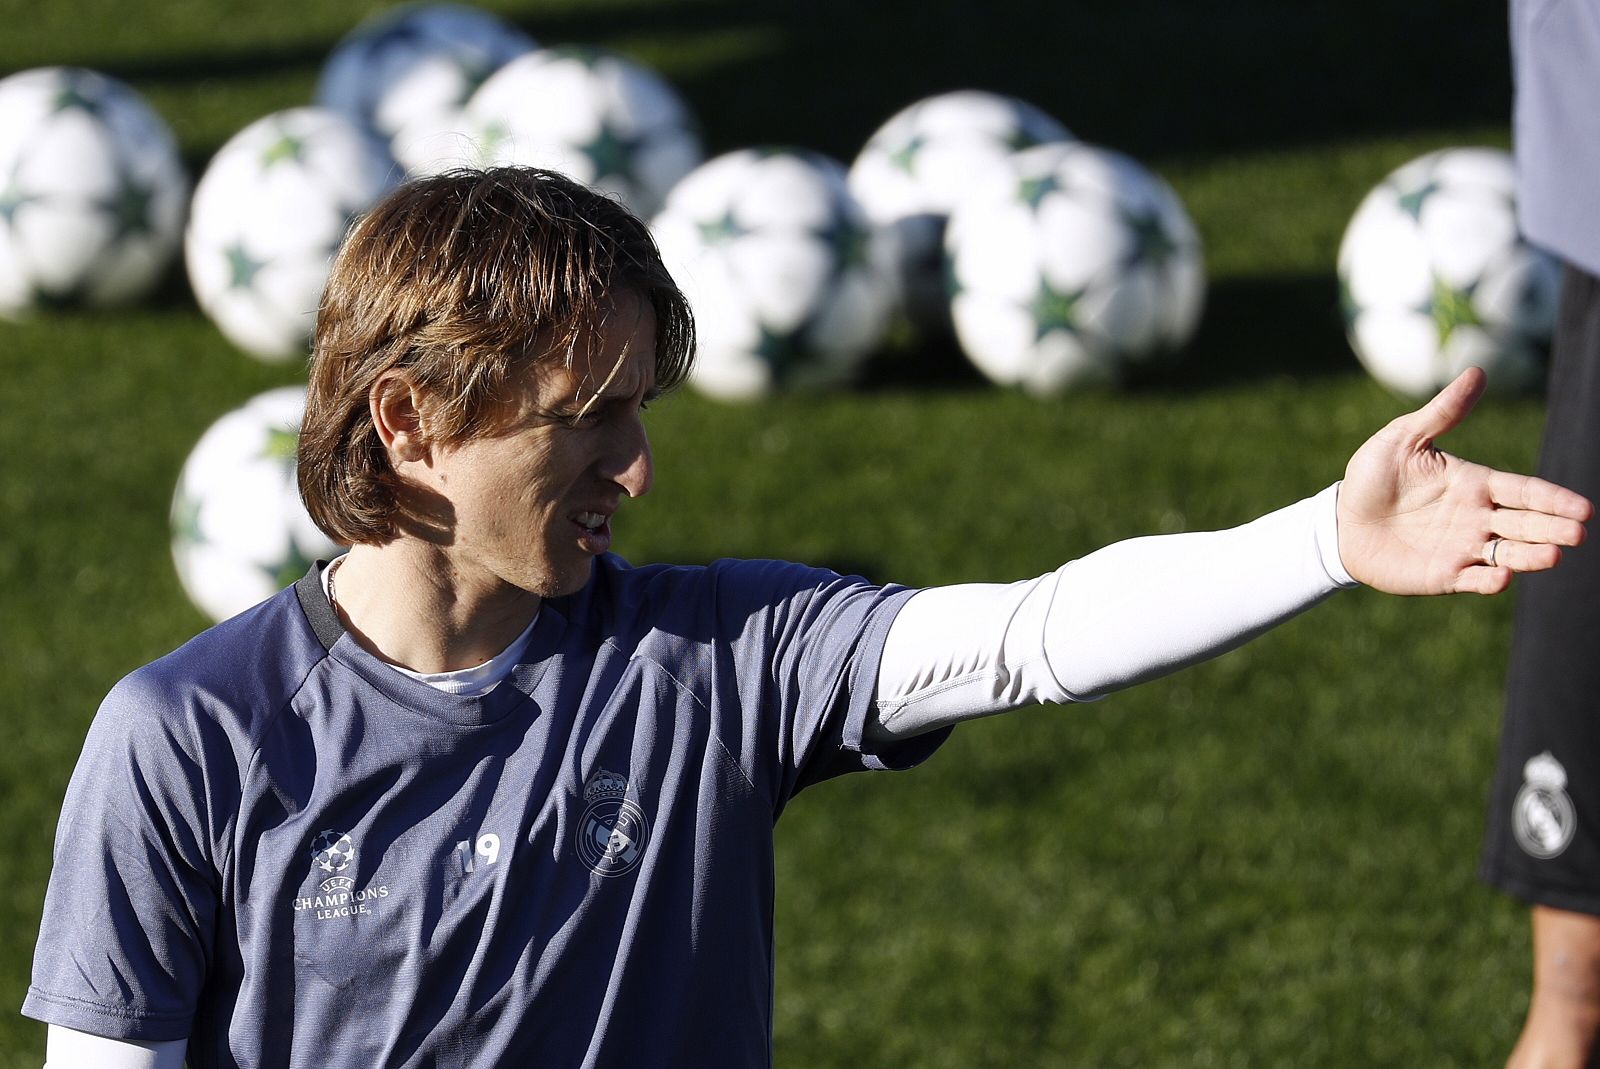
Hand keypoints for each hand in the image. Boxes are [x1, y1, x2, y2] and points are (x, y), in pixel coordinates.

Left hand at [1337, 368, 1591, 594]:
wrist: (1339, 521)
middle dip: (1553, 528)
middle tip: (1578, 533)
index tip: (1583, 508)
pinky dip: (1489, 581)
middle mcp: (1477, 518)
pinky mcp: (1444, 575)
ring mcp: (1463, 548)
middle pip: (1525, 524)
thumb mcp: (1403, 438)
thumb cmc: (1372, 477)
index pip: (1524, 490)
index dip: (1553, 499)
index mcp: (1475, 484)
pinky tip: (1500, 578)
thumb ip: (1442, 412)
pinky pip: (1473, 580)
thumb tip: (1477, 371)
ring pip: (1508, 554)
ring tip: (1553, 555)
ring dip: (1530, 556)